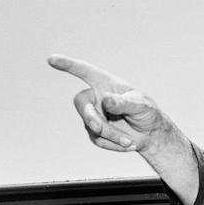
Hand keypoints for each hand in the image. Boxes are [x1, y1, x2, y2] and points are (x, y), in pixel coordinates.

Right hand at [48, 54, 173, 154]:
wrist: (151, 134)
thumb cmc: (147, 113)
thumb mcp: (141, 105)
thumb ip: (124, 102)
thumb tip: (106, 101)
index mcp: (105, 84)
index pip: (84, 71)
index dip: (68, 65)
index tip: (52, 60)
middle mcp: (96, 97)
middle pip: (81, 103)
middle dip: (90, 117)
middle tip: (99, 128)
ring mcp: (94, 115)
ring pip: (91, 126)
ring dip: (111, 135)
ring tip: (130, 141)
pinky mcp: (95, 132)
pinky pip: (98, 139)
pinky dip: (113, 144)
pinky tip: (128, 144)